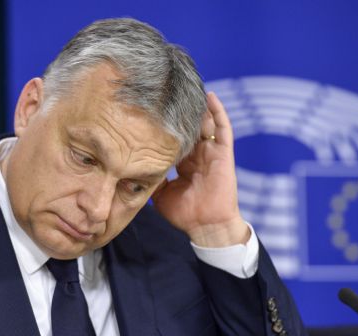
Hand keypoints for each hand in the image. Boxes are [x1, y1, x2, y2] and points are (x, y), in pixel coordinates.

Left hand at [152, 92, 248, 246]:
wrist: (206, 226)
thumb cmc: (185, 214)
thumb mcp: (161, 193)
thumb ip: (152, 176)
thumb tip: (133, 164)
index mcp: (186, 164)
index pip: (176, 139)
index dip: (166, 125)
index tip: (153, 109)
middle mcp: (199, 155)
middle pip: (190, 127)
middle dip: (181, 111)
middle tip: (167, 91)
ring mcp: (212, 152)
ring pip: (205, 123)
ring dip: (197, 107)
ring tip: (186, 87)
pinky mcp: (223, 153)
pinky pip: (223, 128)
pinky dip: (217, 112)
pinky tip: (209, 96)